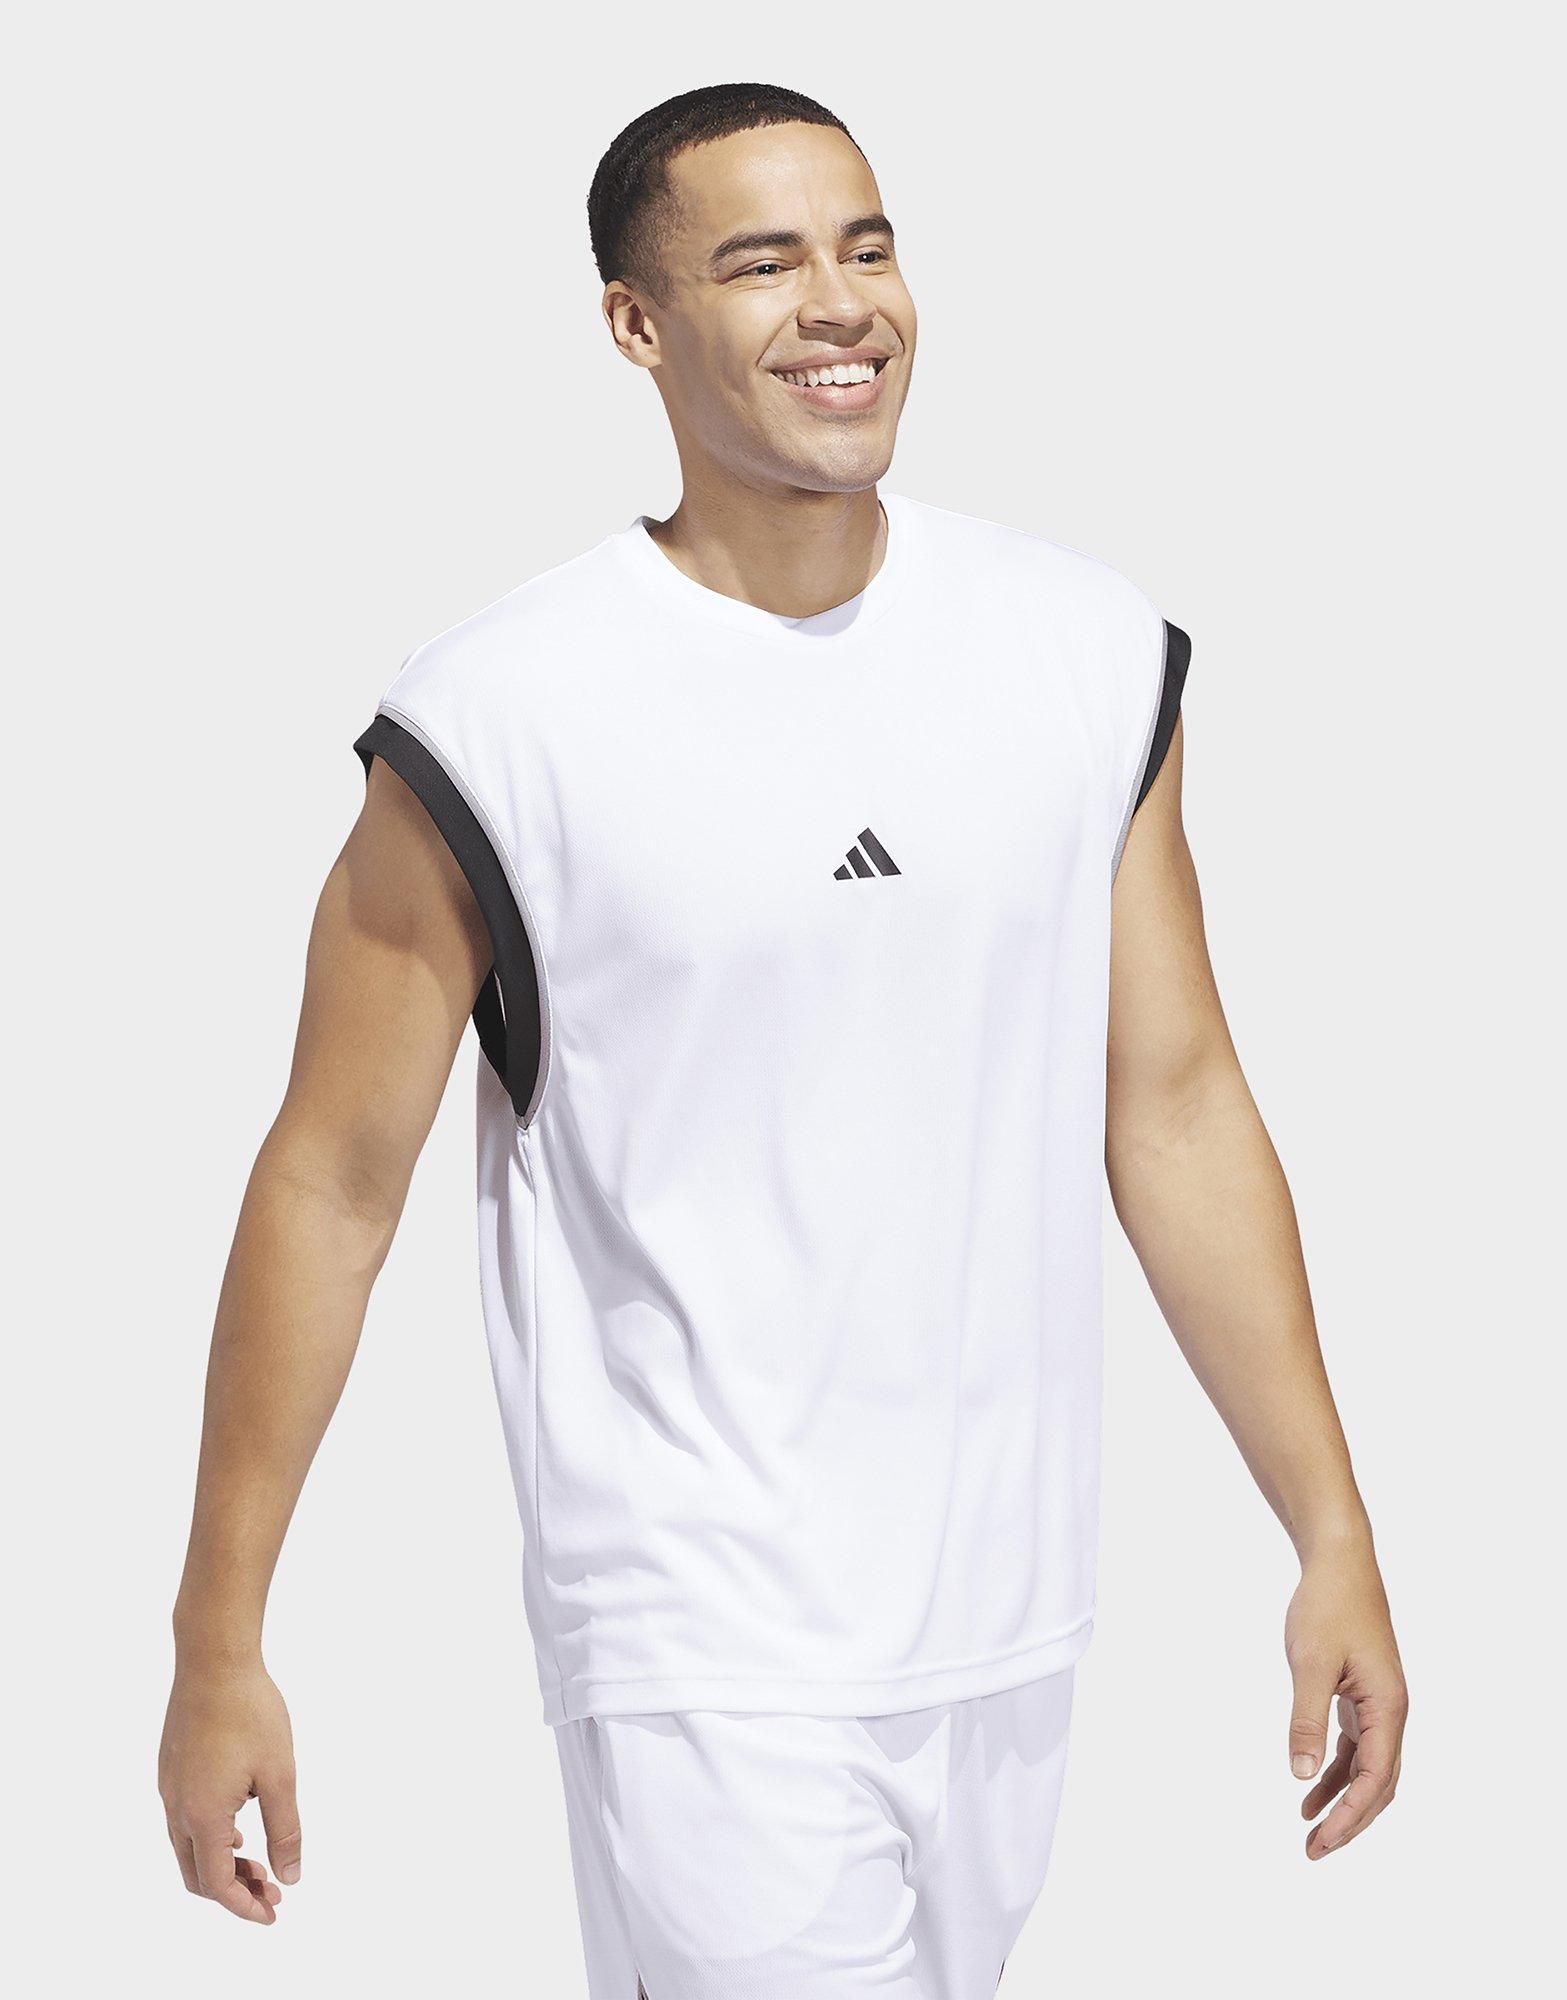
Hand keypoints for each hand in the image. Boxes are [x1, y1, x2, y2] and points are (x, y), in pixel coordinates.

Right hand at [158, 1657, 300, 1921]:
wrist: (213, 1659)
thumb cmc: (251, 1712)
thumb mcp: (280, 1774)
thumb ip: (286, 1830)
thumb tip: (290, 1876)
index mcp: (203, 1816)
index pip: (217, 1885)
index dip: (245, 1906)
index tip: (273, 1913)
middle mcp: (177, 1808)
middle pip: (198, 1875)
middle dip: (234, 1891)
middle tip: (272, 1891)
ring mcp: (169, 1788)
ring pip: (189, 1848)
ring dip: (223, 1864)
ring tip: (261, 1863)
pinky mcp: (170, 1769)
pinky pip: (184, 1821)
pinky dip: (211, 1838)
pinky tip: (239, 1827)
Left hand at [1284, 1538, 1407, 1858]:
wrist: (1339, 1562)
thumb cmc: (1327, 1606)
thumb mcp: (1309, 1664)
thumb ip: (1305, 1720)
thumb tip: (1301, 1775)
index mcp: (1389, 1707)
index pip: (1375, 1779)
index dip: (1349, 1816)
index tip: (1319, 1842)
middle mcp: (1392, 1711)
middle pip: (1378, 1784)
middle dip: (1349, 1820)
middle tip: (1314, 1850)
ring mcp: (1379, 1703)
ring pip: (1367, 1768)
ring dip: (1341, 1799)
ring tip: (1308, 1828)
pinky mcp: (1362, 1694)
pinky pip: (1355, 1745)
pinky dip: (1336, 1769)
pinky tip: (1310, 1784)